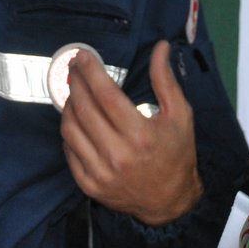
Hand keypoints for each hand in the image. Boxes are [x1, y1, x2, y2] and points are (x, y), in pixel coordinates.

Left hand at [60, 40, 204, 225]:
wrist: (169, 201)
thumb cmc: (177, 153)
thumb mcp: (180, 115)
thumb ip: (165, 80)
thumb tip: (159, 46)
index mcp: (140, 135)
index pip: (106, 95)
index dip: (91, 72)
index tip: (83, 56)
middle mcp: (117, 154)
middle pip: (84, 109)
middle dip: (75, 82)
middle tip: (73, 67)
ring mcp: (100, 172)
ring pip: (71, 129)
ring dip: (68, 104)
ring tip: (74, 91)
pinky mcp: (88, 184)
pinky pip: (69, 150)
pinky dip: (69, 130)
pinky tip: (75, 118)